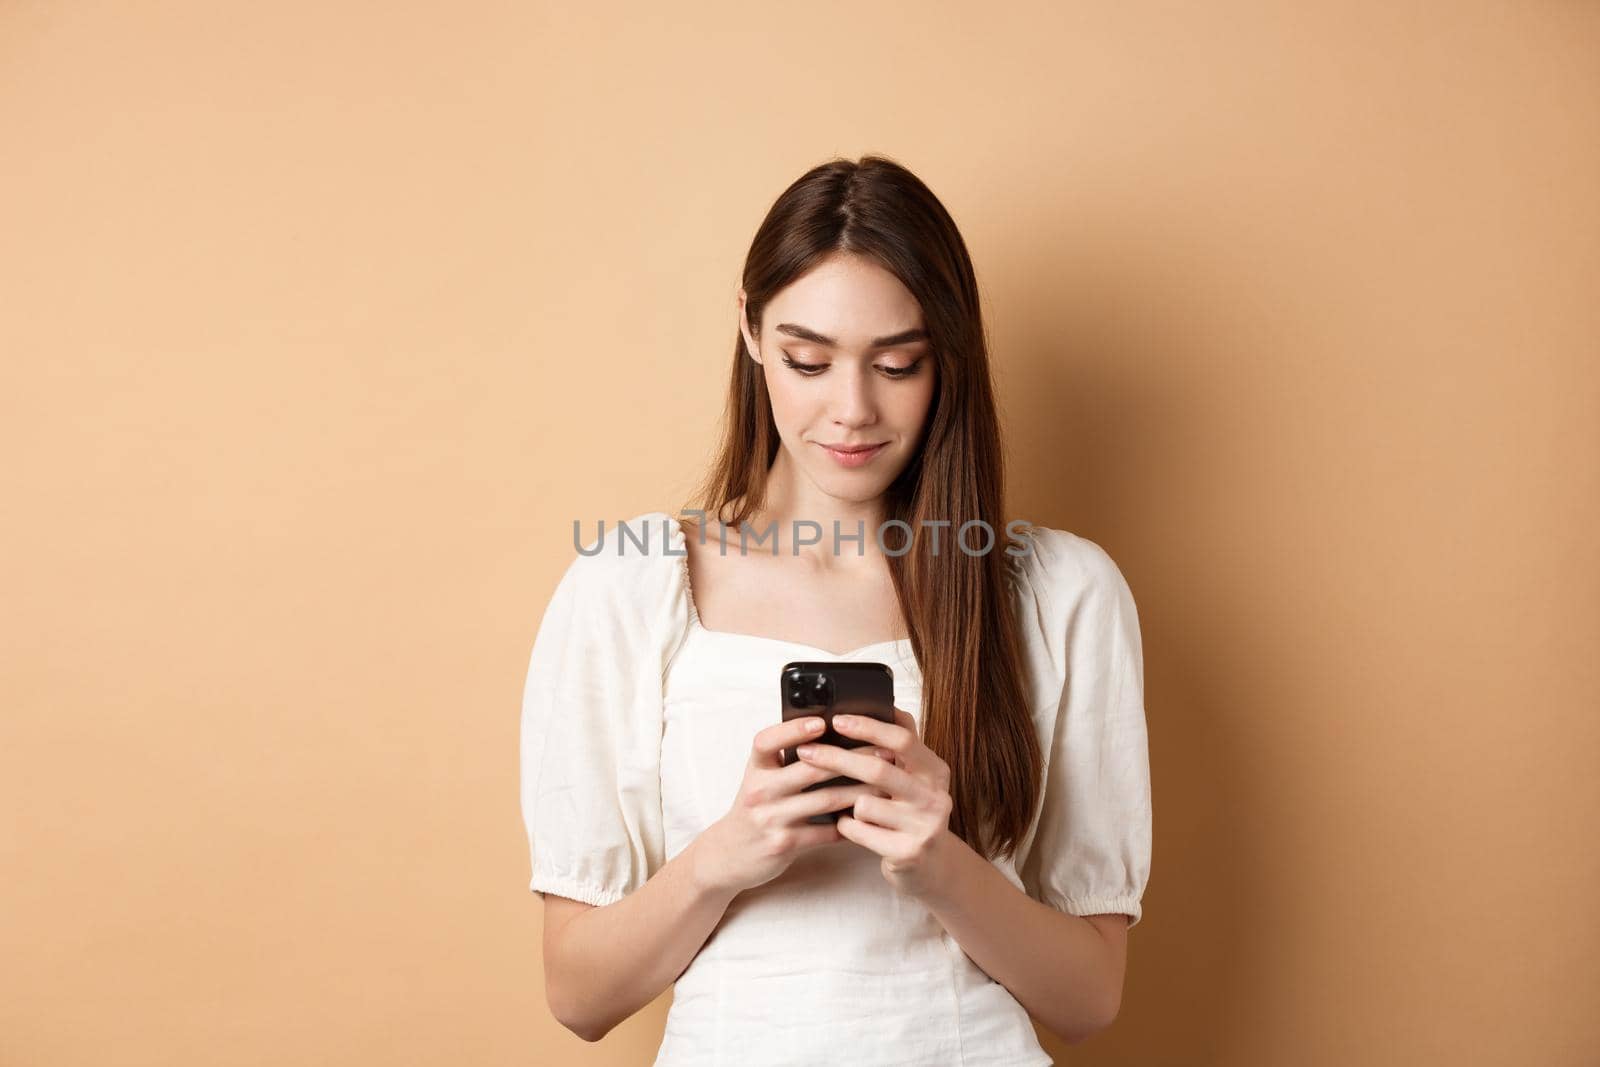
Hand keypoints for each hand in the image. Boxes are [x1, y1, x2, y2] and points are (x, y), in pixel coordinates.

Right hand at [695, 715, 892, 895]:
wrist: (729, 854)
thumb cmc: (755, 808)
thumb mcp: (760, 778)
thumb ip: (784, 760)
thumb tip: (829, 733)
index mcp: (755, 768)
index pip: (766, 741)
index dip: (792, 729)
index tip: (821, 721)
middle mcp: (761, 791)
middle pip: (810, 769)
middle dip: (852, 757)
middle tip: (884, 750)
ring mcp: (772, 819)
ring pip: (825, 800)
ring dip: (860, 791)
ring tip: (886, 782)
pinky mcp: (784, 844)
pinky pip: (825, 833)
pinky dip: (850, 825)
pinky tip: (870, 817)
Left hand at [795, 707, 955, 897]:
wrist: (930, 867)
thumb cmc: (910, 813)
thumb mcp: (915, 777)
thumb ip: (902, 746)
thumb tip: (886, 706)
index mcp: (935, 770)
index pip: (901, 739)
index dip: (867, 727)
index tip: (836, 720)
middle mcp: (935, 796)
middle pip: (877, 768)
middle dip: (836, 758)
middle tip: (806, 752)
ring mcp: (924, 826)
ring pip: (864, 803)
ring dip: (844, 803)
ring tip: (843, 805)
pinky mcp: (908, 852)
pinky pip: (859, 831)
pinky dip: (846, 826)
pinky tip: (848, 826)